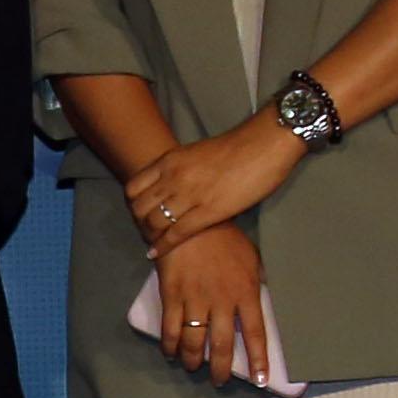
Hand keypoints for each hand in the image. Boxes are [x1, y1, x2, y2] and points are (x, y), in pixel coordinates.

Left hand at [121, 113, 304, 260]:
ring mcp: (190, 195)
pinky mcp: (208, 212)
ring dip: (150, 236)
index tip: (140, 213)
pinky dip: (163, 246)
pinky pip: (176, 234)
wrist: (264, 144)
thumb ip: (180, 170)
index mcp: (170, 160)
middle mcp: (174, 177)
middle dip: (139, 222)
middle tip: (146, 232)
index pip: (133, 187)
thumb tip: (172, 187)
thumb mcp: (196, 153)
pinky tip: (156, 253)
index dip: (133, 204)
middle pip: (139, 207)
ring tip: (152, 243)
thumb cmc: (237, 148)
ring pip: (154, 222)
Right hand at [152, 225, 277, 389]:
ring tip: (194, 368)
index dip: (258, 359)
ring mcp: (195, 300)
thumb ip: (257, 281)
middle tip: (220, 381)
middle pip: (222, 345)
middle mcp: (221, 301)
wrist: (189, 221)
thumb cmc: (225, 238)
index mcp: (245, 292)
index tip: (260, 380)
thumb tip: (264, 297)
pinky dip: (170, 345)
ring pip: (194, 342)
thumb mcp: (252, 257)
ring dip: (194, 360)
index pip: (255, 333)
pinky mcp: (172, 296)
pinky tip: (171, 353)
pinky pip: (170, 329)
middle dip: (221, 369)